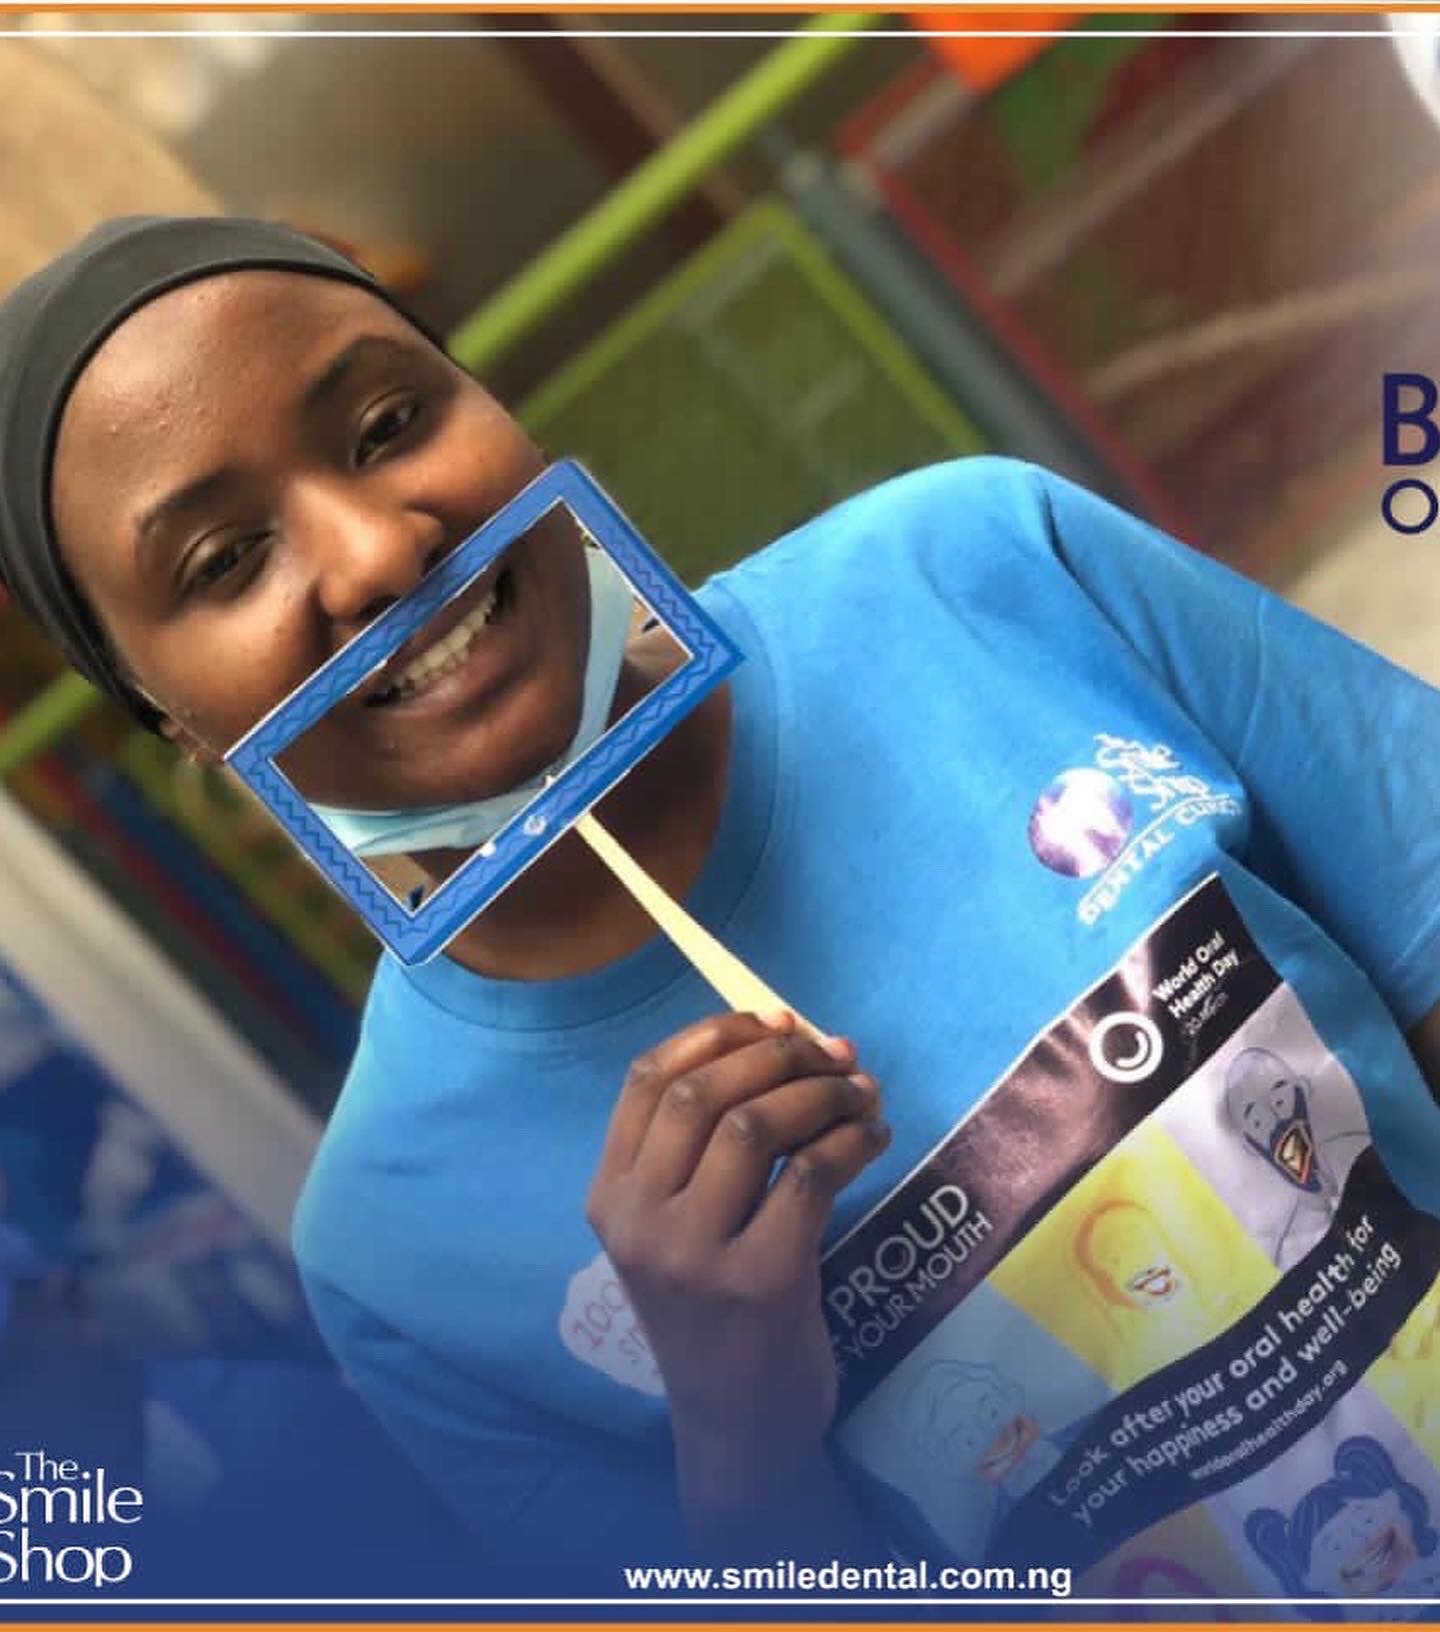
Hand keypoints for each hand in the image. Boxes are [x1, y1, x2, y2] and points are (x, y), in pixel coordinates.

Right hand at [586, 1011, 888, 1468]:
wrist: (737, 1424)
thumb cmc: (715, 1308)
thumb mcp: (679, 1228)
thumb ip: (707, 1146)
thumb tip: (794, 1037)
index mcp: (609, 1197)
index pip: (647, 1079)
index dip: (716, 1033)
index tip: (776, 1019)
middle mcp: (639, 1221)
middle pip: (703, 1093)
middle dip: (779, 1054)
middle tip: (833, 1054)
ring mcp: (695, 1255)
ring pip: (755, 1125)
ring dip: (822, 1093)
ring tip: (861, 1093)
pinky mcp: (760, 1281)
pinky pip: (809, 1175)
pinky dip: (852, 1140)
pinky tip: (874, 1136)